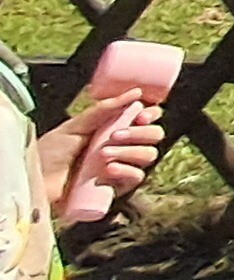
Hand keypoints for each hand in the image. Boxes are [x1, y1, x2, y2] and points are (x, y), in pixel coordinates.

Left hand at [36, 95, 162, 223]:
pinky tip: (108, 170)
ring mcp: (120, 166)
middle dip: (140, 133)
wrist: (35, 181)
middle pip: (153, 135)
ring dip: (130, 151)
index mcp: (112, 127)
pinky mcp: (116, 187)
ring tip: (104, 154)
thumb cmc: (48, 153)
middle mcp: (120, 146)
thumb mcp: (75, 126)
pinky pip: (136, 177)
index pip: (145, 118)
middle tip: (115, 135)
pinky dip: (127, 170)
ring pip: (148, 155)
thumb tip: (135, 92)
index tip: (141, 115)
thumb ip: (104, 109)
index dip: (150, 114)